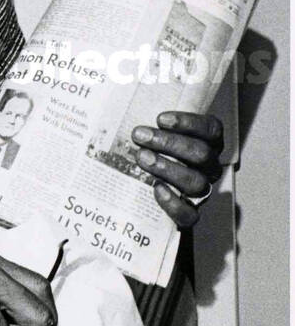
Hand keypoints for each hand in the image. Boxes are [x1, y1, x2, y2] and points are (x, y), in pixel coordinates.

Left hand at [132, 111, 223, 227]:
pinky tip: (156, 189)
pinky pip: (190, 214)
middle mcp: (208, 168)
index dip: (190, 122)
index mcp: (206, 145)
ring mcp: (201, 192)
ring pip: (196, 181)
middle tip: (140, 136)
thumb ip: (148, 126)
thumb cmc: (150, 156)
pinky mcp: (189, 215)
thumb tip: (114, 110)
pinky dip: (173, 202)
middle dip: (169, 143)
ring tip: (141, 158)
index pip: (211, 129)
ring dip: (168, 168)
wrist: (146, 199)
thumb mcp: (151, 137)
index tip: (160, 119)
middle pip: (201, 154)